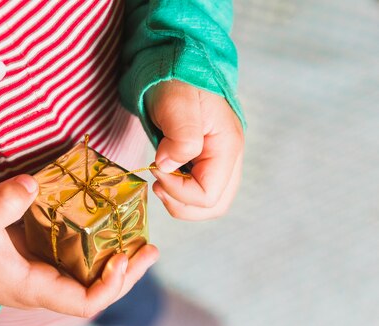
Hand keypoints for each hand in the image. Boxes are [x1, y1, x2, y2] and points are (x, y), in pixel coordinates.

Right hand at [0, 175, 158, 317]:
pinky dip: (94, 244)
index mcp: (34, 288)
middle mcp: (45, 286)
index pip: (84, 303)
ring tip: (138, 235)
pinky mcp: (39, 257)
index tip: (123, 257)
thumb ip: (2, 204)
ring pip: (90, 275)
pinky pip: (76, 258)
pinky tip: (105, 225)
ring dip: (115, 258)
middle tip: (151, 248)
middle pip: (97, 291)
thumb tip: (31, 185)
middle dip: (127, 273)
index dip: (110, 285)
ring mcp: (44, 273)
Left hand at [145, 80, 243, 219]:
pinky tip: (165, 174)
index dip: (179, 191)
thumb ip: (181, 137)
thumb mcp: (177, 103)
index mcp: (227, 147)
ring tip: (160, 180)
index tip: (155, 169)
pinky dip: (180, 192)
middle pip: (214, 206)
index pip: (209, 195)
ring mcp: (218, 160)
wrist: (175, 61)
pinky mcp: (205, 160)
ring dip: (180, 201)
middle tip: (157, 183)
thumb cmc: (177, 79)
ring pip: (208, 203)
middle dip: (181, 204)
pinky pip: (199, 190)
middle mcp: (228, 158)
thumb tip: (169, 166)